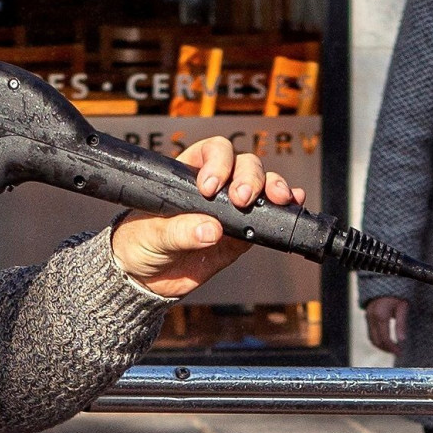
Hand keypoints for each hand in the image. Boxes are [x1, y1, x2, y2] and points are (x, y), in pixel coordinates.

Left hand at [109, 136, 298, 299]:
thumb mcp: (150, 234)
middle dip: (249, 176)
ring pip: (261, 186)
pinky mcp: (242, 235)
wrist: (144, 279)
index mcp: (187, 175)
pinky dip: (284, 210)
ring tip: (276, 198)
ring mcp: (230, 211)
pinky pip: (267, 219)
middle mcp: (214, 187)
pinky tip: (294, 203)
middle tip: (241, 198)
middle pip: (243, 164)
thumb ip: (178, 231)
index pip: (212, 153)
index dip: (218, 163)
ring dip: (272, 187)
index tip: (209, 187)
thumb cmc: (138, 244)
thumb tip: (210, 229)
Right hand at [364, 297, 406, 354]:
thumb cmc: (397, 295)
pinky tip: (386, 341)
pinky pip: (370, 333)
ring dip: (381, 346)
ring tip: (392, 348)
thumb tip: (402, 341)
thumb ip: (401, 324)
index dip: (392, 348)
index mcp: (381, 315)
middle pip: (377, 341)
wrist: (385, 282)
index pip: (385, 338)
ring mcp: (367, 317)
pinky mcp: (367, 317)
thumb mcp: (402, 307)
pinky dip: (377, 340)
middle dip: (386, 349)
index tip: (400, 352)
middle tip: (397, 352)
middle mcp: (371, 317)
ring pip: (372, 339)